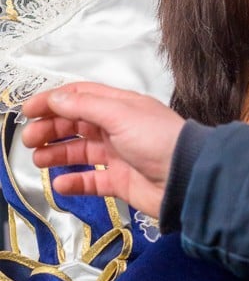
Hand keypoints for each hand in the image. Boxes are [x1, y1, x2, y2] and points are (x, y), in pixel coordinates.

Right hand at [20, 82, 185, 216]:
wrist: (187, 178)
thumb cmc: (160, 140)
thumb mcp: (120, 114)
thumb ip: (86, 105)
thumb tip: (56, 97)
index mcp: (120, 106)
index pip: (80, 97)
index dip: (53, 101)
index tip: (29, 110)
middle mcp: (118, 128)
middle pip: (76, 124)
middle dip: (50, 129)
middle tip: (29, 139)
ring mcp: (119, 155)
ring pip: (80, 152)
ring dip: (57, 154)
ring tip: (38, 159)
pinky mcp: (121, 181)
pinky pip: (91, 181)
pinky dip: (74, 182)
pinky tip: (60, 183)